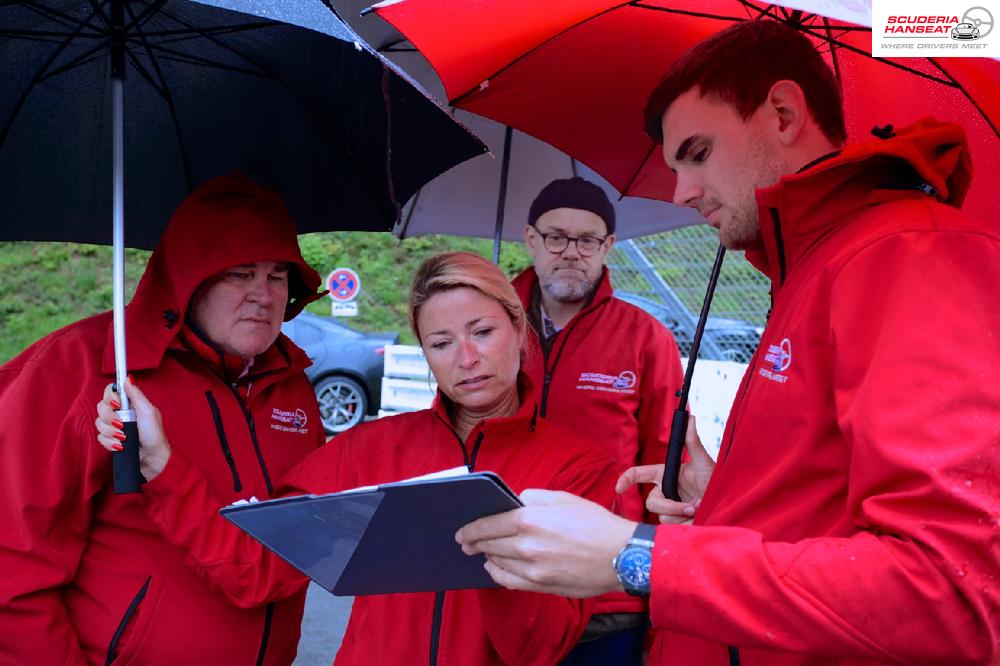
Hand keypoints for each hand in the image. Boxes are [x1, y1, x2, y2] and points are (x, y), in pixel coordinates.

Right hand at [95, 377, 170, 480]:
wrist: (153, 459)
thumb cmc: (155, 435)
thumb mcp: (149, 412)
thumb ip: (136, 395)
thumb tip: (127, 378)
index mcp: (130, 404)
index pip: (111, 392)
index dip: (110, 396)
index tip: (117, 404)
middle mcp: (120, 414)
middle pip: (101, 407)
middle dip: (109, 417)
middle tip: (121, 424)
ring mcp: (114, 427)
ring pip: (99, 423)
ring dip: (111, 432)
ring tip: (124, 438)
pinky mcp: (110, 440)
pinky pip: (100, 438)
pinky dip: (110, 443)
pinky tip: (121, 446)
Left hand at [455, 489, 635, 597]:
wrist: (620, 555)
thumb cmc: (594, 523)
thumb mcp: (563, 498)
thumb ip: (533, 497)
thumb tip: (514, 502)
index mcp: (530, 519)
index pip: (489, 524)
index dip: (472, 528)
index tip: (462, 531)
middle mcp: (527, 545)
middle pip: (489, 544)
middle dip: (474, 542)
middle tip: (466, 542)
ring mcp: (533, 568)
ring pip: (497, 562)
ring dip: (486, 556)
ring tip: (481, 552)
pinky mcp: (541, 585)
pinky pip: (509, 581)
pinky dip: (497, 574)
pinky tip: (495, 568)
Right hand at [616, 414, 713, 524]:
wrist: (726, 504)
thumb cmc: (714, 480)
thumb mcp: (703, 462)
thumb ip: (693, 441)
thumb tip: (690, 418)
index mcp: (665, 475)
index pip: (639, 475)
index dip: (626, 479)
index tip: (619, 488)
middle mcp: (664, 492)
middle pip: (651, 501)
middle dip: (670, 505)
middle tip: (692, 505)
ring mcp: (669, 509)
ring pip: (661, 516)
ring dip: (681, 514)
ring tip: (699, 508)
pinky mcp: (675, 522)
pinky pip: (670, 526)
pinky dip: (685, 523)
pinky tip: (697, 518)